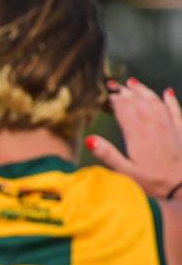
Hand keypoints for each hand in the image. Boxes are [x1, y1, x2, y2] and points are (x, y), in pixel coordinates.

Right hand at [88, 78, 181, 198]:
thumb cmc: (152, 181)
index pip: (124, 110)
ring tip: (134, 83)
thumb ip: (107, 154)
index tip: (107, 93)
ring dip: (144, 92)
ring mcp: (168, 127)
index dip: (115, 100)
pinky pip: (175, 110)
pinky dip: (170, 100)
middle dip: (126, 92)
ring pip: (155, 102)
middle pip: (138, 103)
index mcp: (137, 135)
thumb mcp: (125, 172)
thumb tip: (90, 139)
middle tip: (116, 84)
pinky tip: (167, 93)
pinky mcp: (180, 130)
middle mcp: (153, 126)